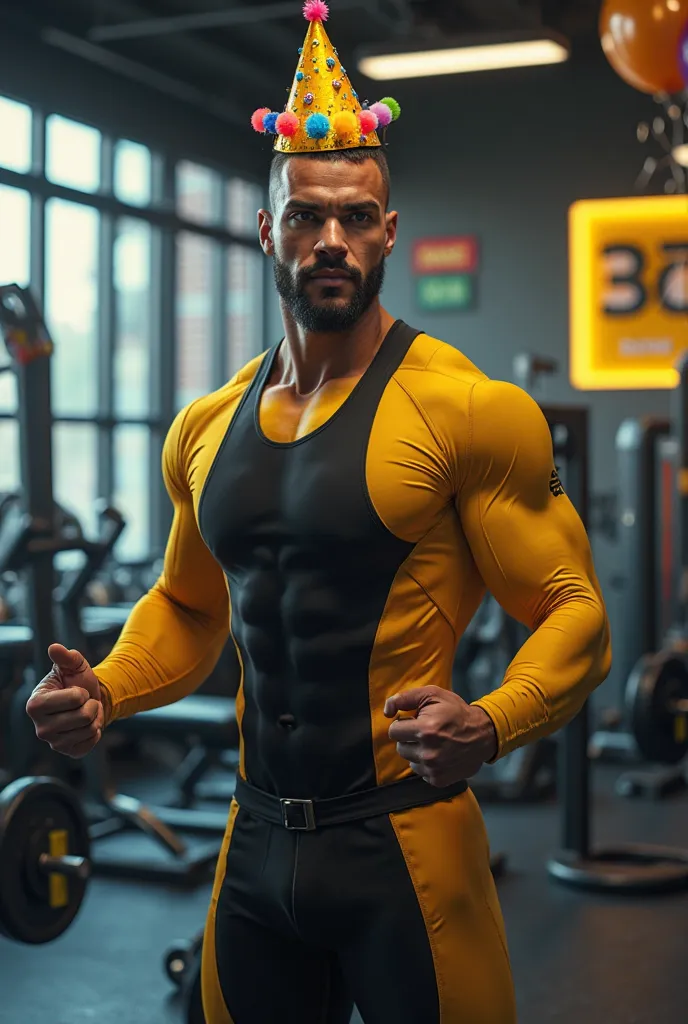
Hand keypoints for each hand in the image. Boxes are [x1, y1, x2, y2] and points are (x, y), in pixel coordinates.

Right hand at [26, 644, 104, 758]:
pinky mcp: (69, 752)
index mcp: (35, 705)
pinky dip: (96, 731)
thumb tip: (54, 648)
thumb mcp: (74, 665)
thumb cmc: (77, 681)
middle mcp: (40, 728)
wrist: (89, 700)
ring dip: (95, 717)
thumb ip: (65, 657)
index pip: (74, 699)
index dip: (80, 692)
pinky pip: (91, 742)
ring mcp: (54, 743)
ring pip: (89, 729)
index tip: (75, 691)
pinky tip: (87, 725)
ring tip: (86, 711)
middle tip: (84, 702)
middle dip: (91, 704)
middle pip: (83, 716)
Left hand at [384, 686, 497, 787]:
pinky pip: (421, 772)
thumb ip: (405, 698)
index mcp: (425, 730)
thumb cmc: (456, 712)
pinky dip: (426, 764)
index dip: (403, 724)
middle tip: (425, 732)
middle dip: (409, 738)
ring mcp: (434, 769)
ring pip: (409, 760)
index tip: (415, 721)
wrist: (483, 734)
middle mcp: (429, 753)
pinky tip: (439, 754)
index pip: (394, 731)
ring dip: (417, 751)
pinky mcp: (439, 780)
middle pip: (400, 747)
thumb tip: (386, 710)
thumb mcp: (433, 695)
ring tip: (434, 743)